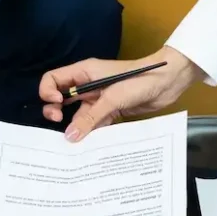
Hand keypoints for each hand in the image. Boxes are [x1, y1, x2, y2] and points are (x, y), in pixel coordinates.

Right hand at [40, 46, 204, 141]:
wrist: (168, 82)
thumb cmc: (139, 80)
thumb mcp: (112, 97)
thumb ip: (90, 117)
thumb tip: (69, 137)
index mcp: (83, 72)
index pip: (53, 79)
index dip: (48, 92)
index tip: (57, 104)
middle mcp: (87, 85)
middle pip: (61, 98)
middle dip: (56, 111)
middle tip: (60, 122)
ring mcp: (99, 99)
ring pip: (78, 115)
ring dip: (76, 126)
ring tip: (76, 140)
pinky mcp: (111, 110)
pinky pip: (94, 123)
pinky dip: (92, 132)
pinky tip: (91, 143)